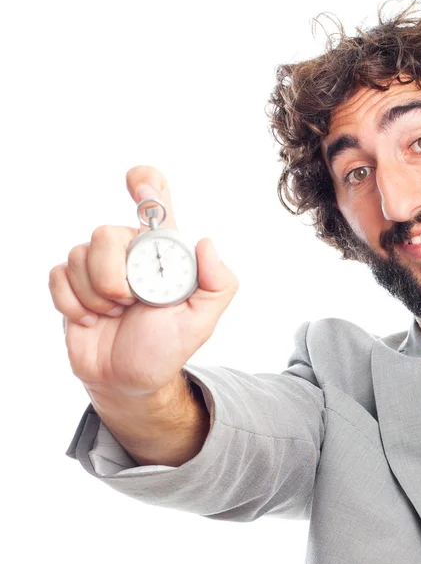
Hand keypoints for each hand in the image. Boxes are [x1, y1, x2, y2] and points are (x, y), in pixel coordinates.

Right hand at [48, 166, 238, 397]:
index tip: (137, 184)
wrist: (129, 379)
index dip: (147, 184)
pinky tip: (93, 320)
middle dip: (114, 276)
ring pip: (79, 255)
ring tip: (115, 315)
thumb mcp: (202, 320)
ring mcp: (98, 265)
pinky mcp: (71, 282)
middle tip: (130, 303)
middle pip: (107, 233)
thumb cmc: (166, 347)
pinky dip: (74, 304)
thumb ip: (217, 283)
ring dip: (97, 297)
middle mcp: (129, 251)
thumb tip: (207, 242)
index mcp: (163, 252)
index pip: (156, 204)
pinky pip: (59, 275)